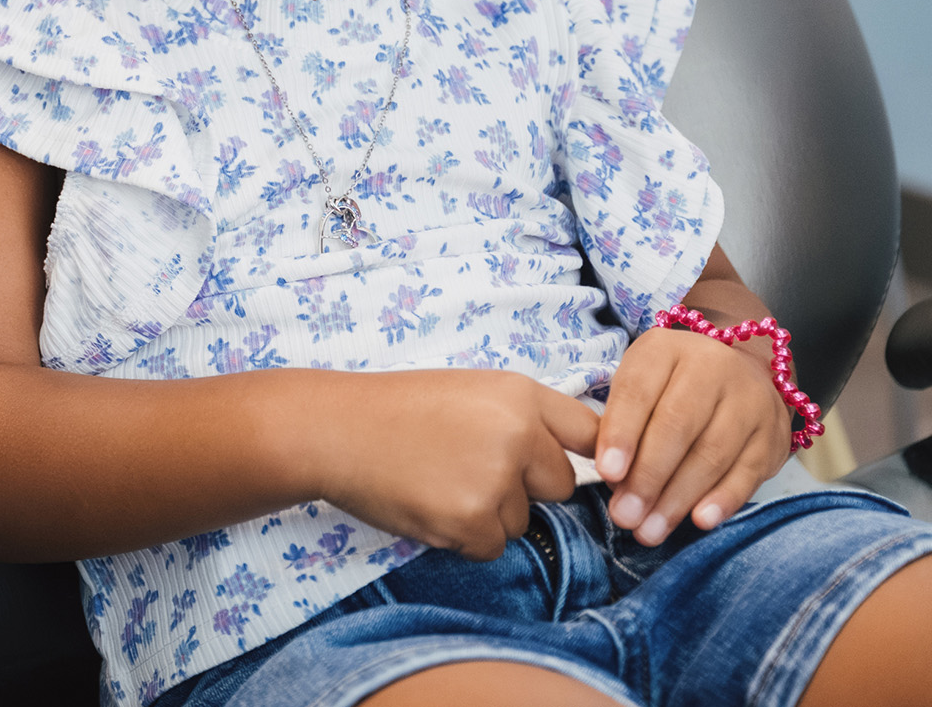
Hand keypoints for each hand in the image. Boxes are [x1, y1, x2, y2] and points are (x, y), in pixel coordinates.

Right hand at [320, 370, 600, 560]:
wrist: (336, 429)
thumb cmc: (398, 408)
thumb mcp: (469, 391)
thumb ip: (521, 419)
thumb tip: (574, 462)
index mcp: (519, 394)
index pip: (590, 432)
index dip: (597, 456)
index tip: (601, 473)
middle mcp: (517, 434)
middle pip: (559, 485)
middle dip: (525, 487)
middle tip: (469, 465)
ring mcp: (495, 480)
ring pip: (521, 521)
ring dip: (488, 513)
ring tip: (438, 478)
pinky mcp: (471, 521)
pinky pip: (490, 546)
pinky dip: (463, 536)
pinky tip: (428, 502)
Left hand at [596, 325, 791, 543]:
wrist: (742, 371)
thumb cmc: (673, 383)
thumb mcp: (640, 382)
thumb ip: (622, 420)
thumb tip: (613, 476)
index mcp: (667, 348)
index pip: (640, 390)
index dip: (622, 433)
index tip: (606, 473)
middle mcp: (713, 367)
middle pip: (677, 426)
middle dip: (647, 477)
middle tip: (624, 516)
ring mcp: (749, 401)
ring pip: (711, 454)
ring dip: (677, 499)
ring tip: (650, 530)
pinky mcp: (774, 436)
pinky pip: (748, 473)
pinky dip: (723, 500)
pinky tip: (700, 521)